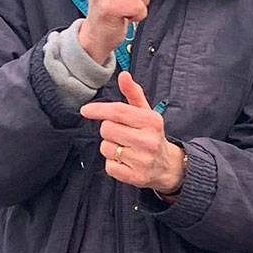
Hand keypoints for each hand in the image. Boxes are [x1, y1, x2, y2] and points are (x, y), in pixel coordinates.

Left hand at [80, 71, 187, 195]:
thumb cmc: (151, 135)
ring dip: (110, 147)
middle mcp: (148, 140)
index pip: (118, 111)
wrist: (167, 166)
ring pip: (106, 148)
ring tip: (125, 148)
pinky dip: (113, 163)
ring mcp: (142, 160)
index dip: (99, 110)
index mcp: (151, 121)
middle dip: (109, 130)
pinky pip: (109, 166)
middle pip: (107, 129)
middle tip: (121, 133)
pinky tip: (125, 161)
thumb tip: (124, 75)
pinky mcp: (135, 177)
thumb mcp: (146, 113)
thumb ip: (133, 93)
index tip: (86, 110)